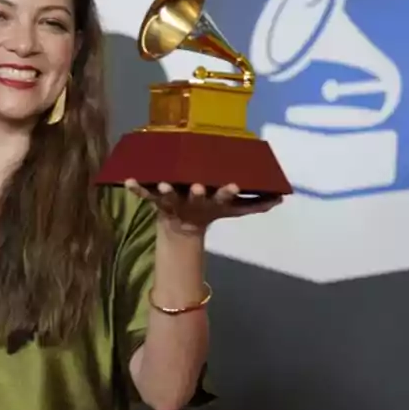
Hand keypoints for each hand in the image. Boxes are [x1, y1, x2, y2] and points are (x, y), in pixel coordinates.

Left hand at [124, 180, 282, 233]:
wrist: (183, 229)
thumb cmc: (211, 209)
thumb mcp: (233, 210)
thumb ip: (255, 204)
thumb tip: (281, 198)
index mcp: (212, 201)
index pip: (223, 196)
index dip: (227, 191)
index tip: (233, 184)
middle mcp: (193, 201)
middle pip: (195, 197)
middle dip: (197, 192)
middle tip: (197, 186)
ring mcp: (174, 201)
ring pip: (169, 196)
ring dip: (165, 191)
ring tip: (161, 183)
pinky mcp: (156, 201)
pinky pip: (144, 194)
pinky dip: (136, 188)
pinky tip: (127, 180)